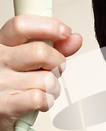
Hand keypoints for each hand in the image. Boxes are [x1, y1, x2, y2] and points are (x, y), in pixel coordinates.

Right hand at [0, 15, 81, 130]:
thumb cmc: (14, 87)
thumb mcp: (29, 62)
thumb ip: (53, 48)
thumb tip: (74, 39)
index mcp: (1, 44)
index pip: (21, 25)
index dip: (48, 26)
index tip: (65, 32)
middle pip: (40, 52)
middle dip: (57, 63)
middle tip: (53, 71)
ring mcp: (0, 83)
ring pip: (45, 78)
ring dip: (53, 88)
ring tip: (44, 91)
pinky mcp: (5, 105)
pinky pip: (40, 98)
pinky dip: (47, 102)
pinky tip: (39, 102)